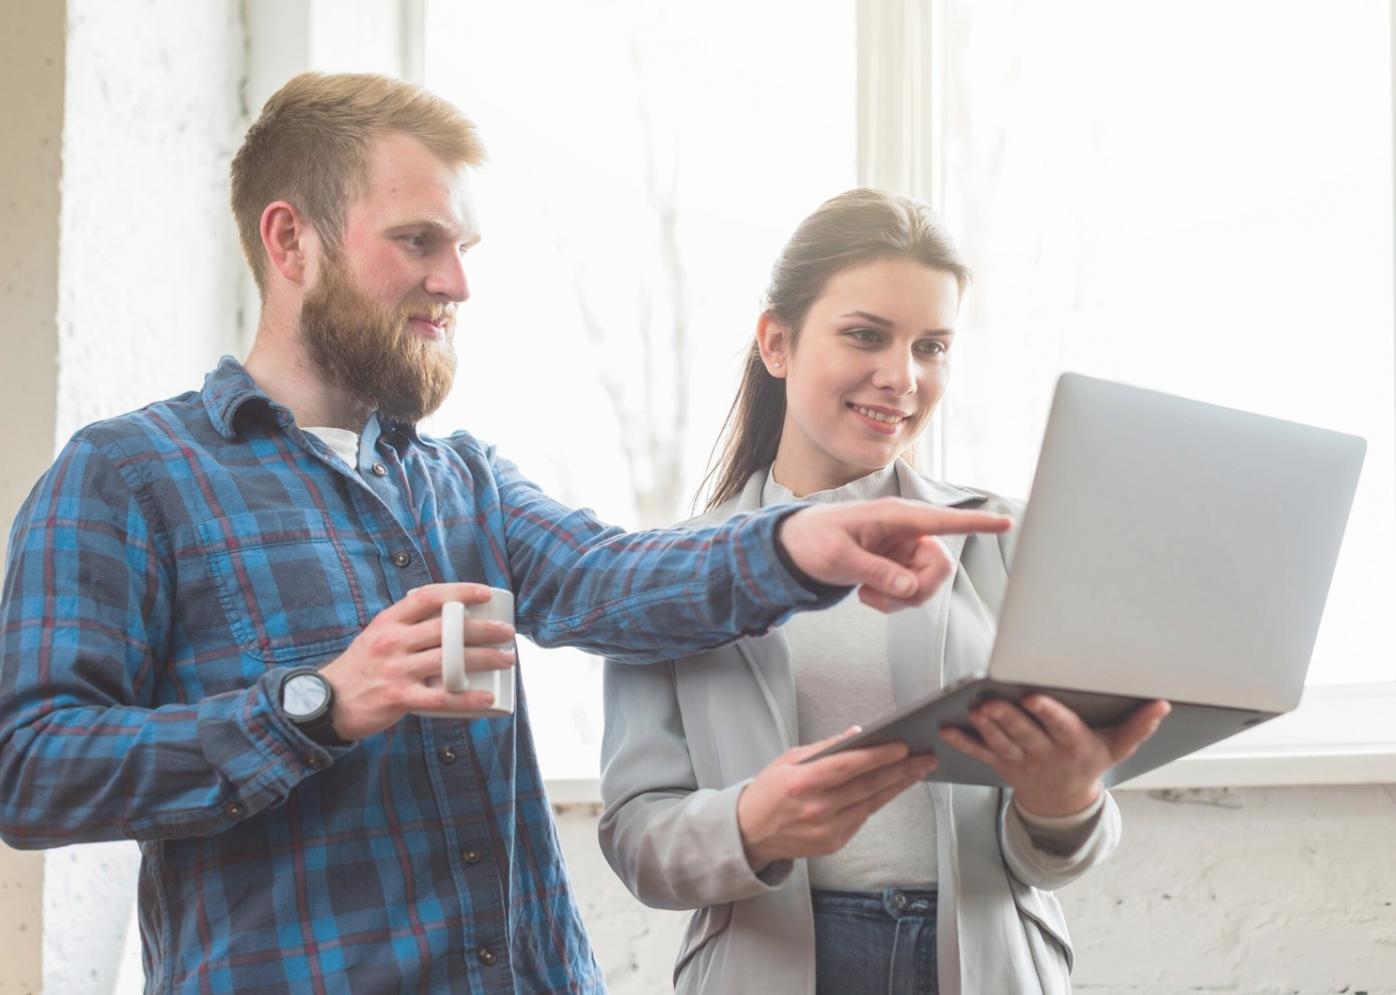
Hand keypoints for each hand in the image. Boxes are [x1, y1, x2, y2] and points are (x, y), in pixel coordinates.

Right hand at [320, 583, 516, 740]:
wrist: (327, 702)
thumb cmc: (361, 668)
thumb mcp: (377, 635)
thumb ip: (406, 624)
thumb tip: (446, 613)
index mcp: (389, 621)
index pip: (428, 597)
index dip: (459, 591)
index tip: (484, 592)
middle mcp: (393, 641)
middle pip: (446, 629)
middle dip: (483, 628)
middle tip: (507, 632)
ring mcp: (396, 669)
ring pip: (449, 660)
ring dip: (484, 659)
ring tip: (507, 659)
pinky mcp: (398, 697)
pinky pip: (440, 698)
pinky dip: (467, 697)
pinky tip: (487, 697)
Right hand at [736, 727, 938, 871]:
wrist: (749, 833)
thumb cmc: (768, 792)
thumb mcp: (788, 760)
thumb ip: (824, 748)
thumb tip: (858, 734)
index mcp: (801, 783)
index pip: (847, 766)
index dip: (877, 756)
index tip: (902, 746)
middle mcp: (816, 809)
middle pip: (868, 786)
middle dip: (901, 770)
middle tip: (925, 757)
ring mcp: (826, 829)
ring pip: (872, 803)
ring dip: (898, 786)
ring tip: (919, 770)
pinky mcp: (834, 843)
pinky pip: (863, 817)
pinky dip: (880, 800)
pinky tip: (895, 787)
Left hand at [776, 499, 1012, 610]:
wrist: (796, 549)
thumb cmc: (814, 540)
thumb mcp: (839, 557)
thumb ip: (875, 572)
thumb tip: (909, 587)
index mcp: (894, 517)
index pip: (942, 520)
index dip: (976, 523)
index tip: (1005, 522)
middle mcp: (906, 531)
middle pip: (940, 567)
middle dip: (917, 590)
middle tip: (884, 597)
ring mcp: (904, 550)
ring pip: (928, 585)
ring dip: (900, 599)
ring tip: (867, 594)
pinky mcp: (899, 566)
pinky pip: (913, 592)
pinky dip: (893, 601)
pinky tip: (867, 592)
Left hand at [938, 696, 1170, 816]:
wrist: (1062, 803)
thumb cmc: (1088, 763)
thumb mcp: (1117, 749)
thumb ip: (1138, 726)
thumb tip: (1162, 704)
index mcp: (1073, 745)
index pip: (1060, 726)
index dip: (1046, 712)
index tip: (1034, 697)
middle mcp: (1045, 753)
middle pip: (1024, 734)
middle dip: (1007, 718)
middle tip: (991, 703)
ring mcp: (1020, 760)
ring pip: (1000, 743)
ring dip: (985, 727)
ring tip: (974, 710)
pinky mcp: (1000, 763)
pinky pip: (979, 754)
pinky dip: (962, 742)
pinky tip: (946, 729)